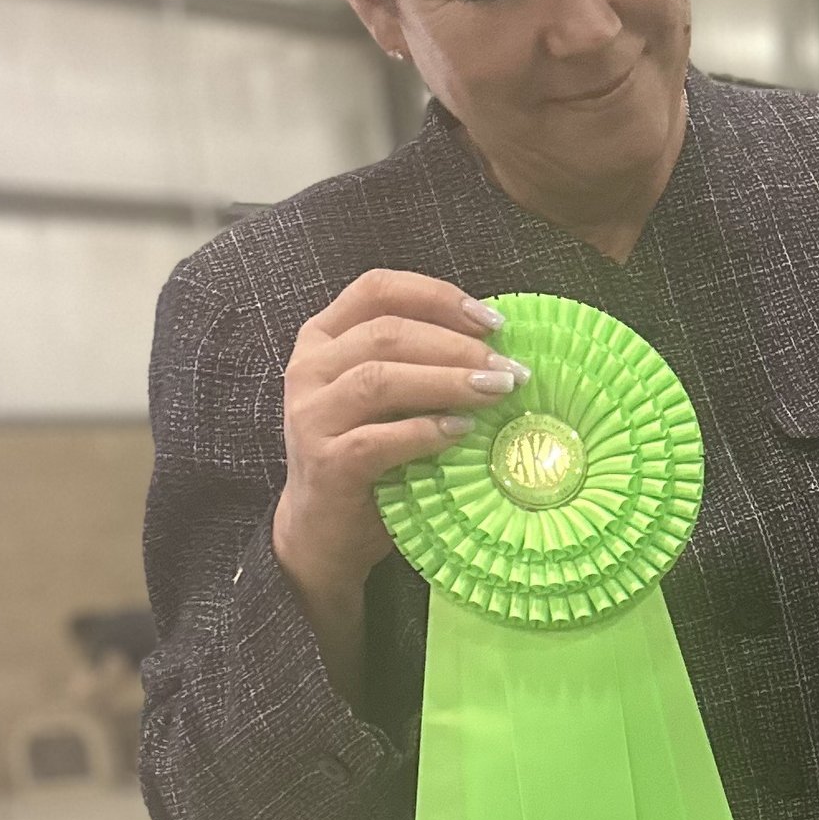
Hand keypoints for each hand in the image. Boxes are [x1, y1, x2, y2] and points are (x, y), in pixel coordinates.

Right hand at [272, 273, 519, 667]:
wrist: (323, 530)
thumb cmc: (368, 457)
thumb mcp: (389, 398)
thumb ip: (420, 363)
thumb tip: (495, 346)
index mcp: (324, 338)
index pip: (377, 289)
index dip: (437, 296)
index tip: (492, 320)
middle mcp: (309, 368)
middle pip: (387, 333)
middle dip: (456, 345)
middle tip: (508, 367)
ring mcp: (310, 415)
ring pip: (381, 379)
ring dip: (447, 381)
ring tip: (496, 391)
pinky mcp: (325, 462)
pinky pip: (377, 439)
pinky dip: (425, 432)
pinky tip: (462, 431)